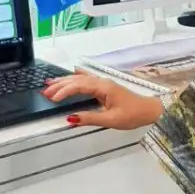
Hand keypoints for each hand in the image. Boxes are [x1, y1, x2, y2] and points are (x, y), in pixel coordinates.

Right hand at [43, 73, 161, 130]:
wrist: (149, 110)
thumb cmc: (133, 114)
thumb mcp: (110, 120)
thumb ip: (90, 118)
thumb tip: (71, 118)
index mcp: (103, 88)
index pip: (78, 86)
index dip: (64, 91)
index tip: (52, 98)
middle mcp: (102, 82)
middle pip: (77, 80)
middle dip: (60, 85)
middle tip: (45, 91)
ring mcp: (104, 84)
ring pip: (81, 79)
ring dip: (65, 81)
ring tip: (50, 83)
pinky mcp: (105, 88)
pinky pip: (87, 80)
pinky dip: (77, 78)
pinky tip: (72, 73)